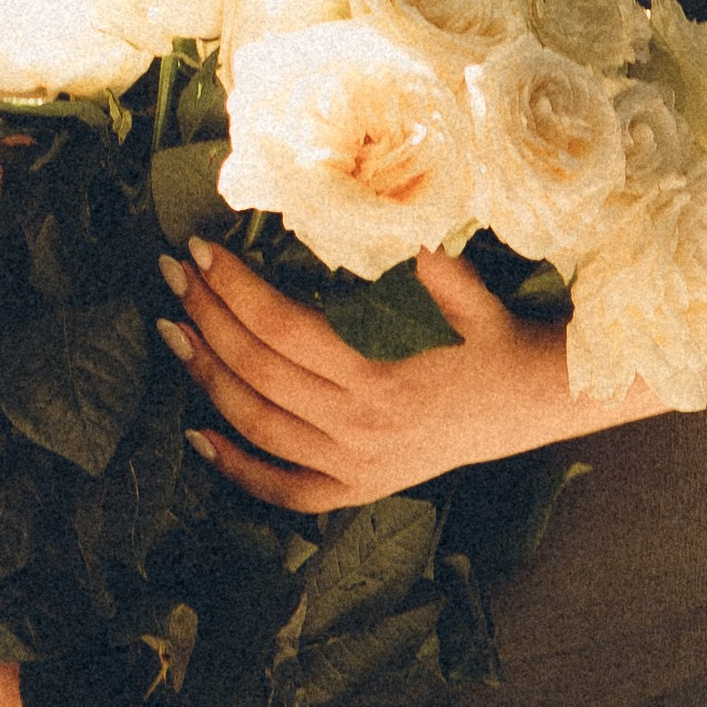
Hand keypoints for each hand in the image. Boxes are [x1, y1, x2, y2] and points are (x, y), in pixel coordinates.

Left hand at [166, 237, 571, 511]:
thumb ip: (421, 257)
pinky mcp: (360, 488)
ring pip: (260, 426)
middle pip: (259, 372)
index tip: (203, 248)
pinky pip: (285, 490)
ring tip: (171, 330)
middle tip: (172, 273)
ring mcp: (357, 466)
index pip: (283, 328)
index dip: (236, 287)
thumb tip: (374, 215)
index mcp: (381, 376)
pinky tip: (195, 434)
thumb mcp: (465, 288)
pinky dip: (236, 468)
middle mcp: (360, 428)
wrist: (535, 400)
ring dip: (206, 378)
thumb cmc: (494, 333)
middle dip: (207, 317)